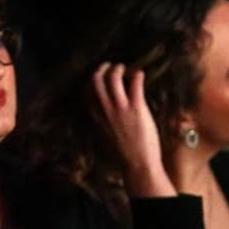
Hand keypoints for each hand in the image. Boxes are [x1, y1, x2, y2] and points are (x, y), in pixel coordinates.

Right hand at [92, 62, 176, 197]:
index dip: (94, 81)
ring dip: (118, 69)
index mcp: (96, 116)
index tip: (101, 76)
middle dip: (102, 69)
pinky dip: (137, 75)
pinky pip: (134, 84)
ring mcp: (120, 108)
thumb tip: (111, 110)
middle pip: (96, 81)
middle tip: (110, 65)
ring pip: (113, 79)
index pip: (88, 92)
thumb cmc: (124, 151)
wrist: (137, 162)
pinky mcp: (136, 108)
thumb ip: (105, 119)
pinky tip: (140, 74)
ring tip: (124, 68)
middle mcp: (105, 110)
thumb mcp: (107, 134)